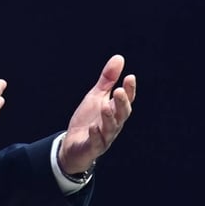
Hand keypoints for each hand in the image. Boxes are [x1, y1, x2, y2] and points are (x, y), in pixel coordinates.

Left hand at [57, 54, 135, 175]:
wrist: (74, 145)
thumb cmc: (88, 119)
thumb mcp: (96, 96)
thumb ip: (108, 79)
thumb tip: (119, 57)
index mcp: (115, 111)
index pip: (126, 100)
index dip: (129, 90)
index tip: (130, 77)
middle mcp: (113, 125)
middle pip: (122, 114)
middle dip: (121, 103)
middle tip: (119, 91)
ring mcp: (104, 137)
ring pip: (110, 129)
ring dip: (109, 118)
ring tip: (106, 107)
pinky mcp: (92, 148)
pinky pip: (96, 142)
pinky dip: (95, 135)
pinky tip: (93, 127)